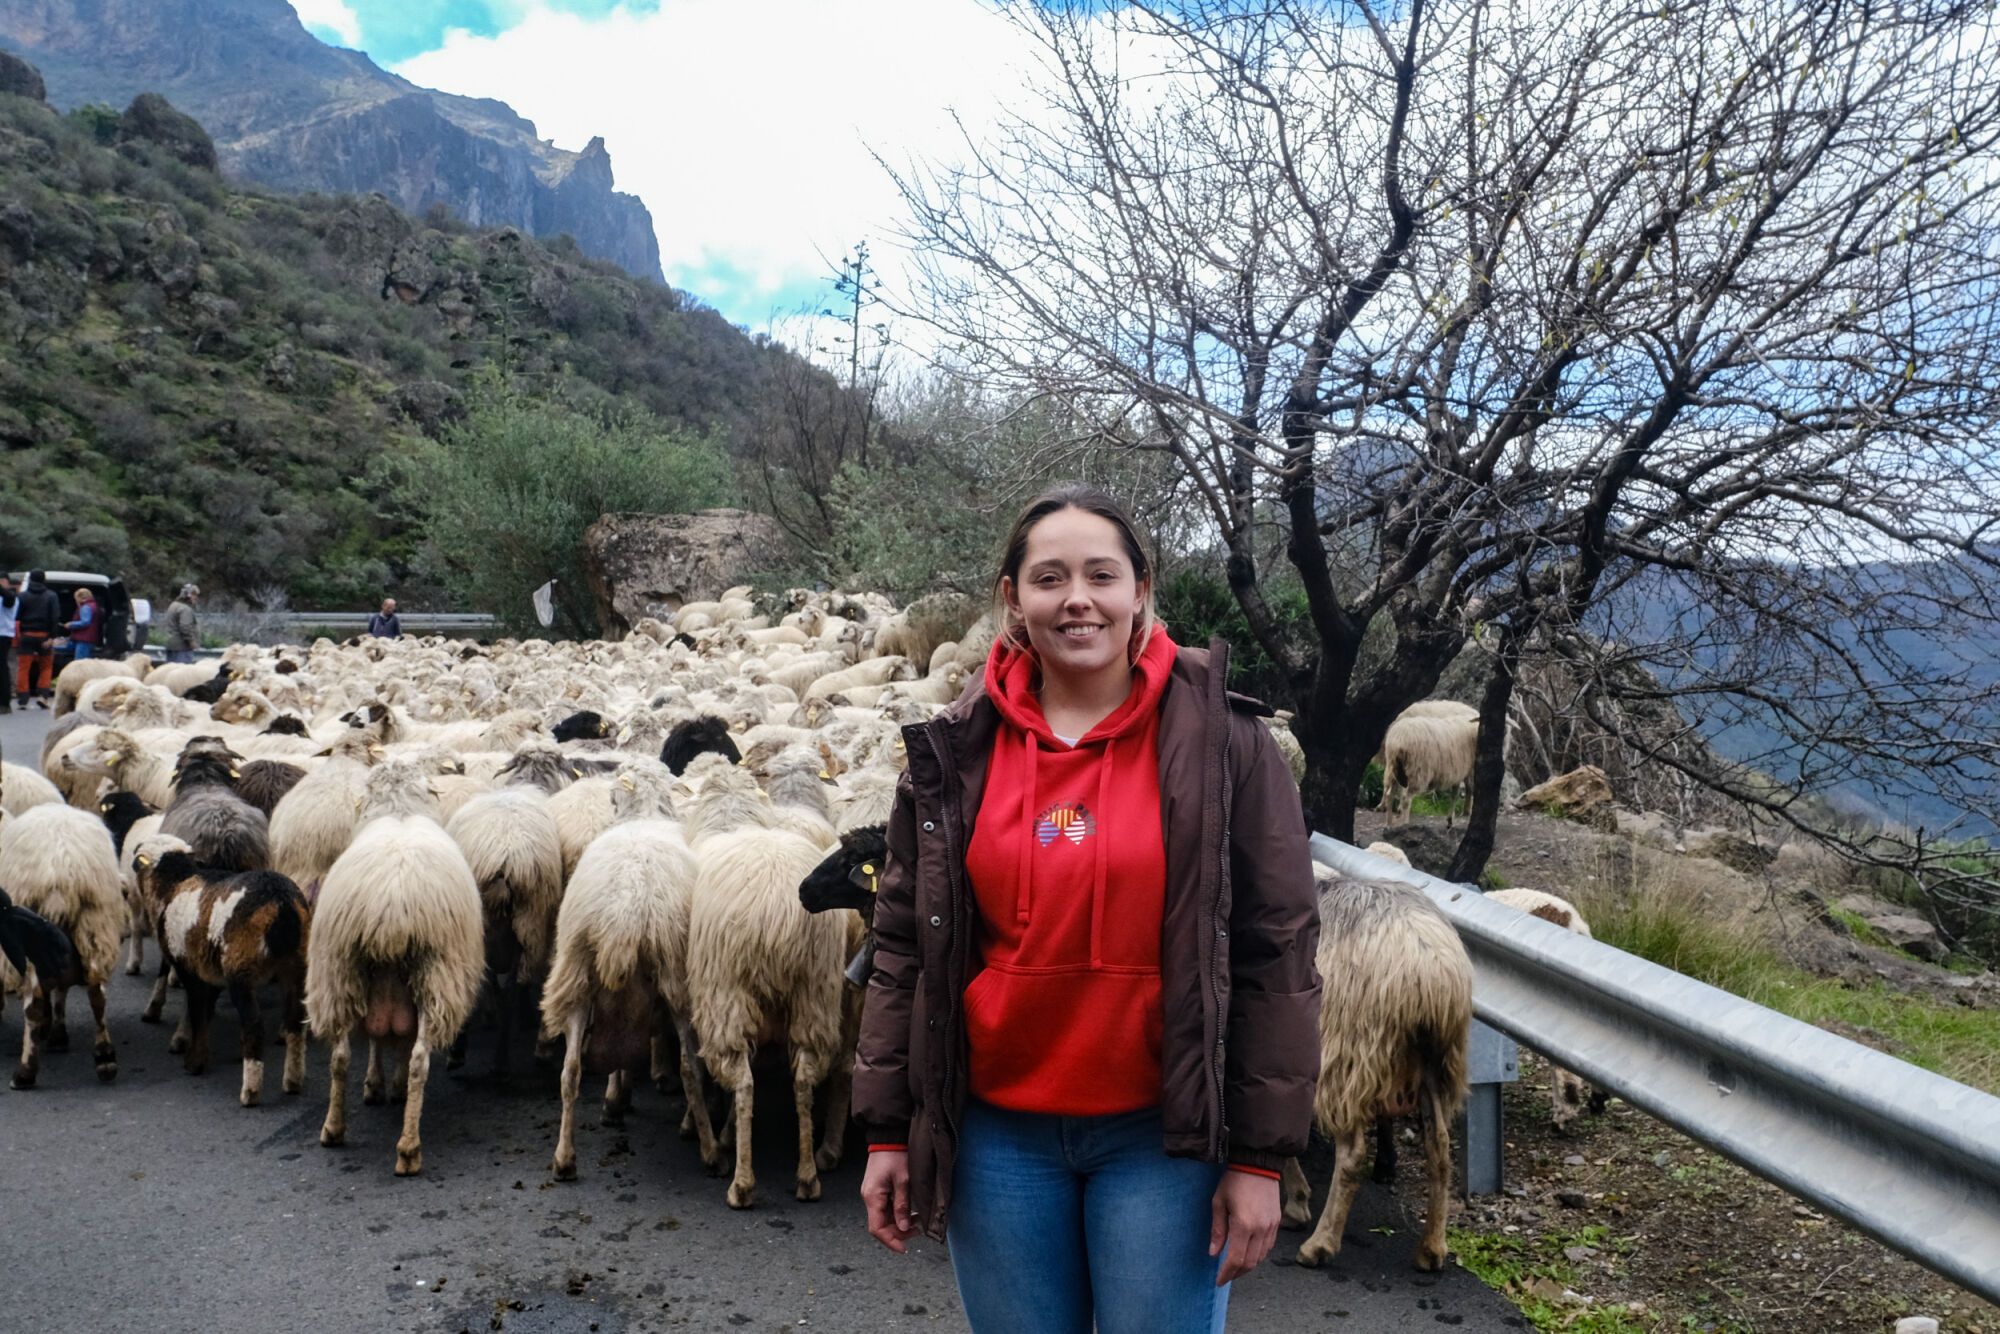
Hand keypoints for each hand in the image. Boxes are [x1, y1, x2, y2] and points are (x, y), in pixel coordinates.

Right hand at [861, 1149, 915, 1253]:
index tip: (904, 1249)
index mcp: (873, 1197)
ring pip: (884, 1218)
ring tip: (918, 1221)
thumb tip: (904, 1227)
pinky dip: (898, 1214)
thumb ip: (903, 1205)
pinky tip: (911, 1212)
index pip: (877, 1228)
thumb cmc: (896, 1155)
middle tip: (918, 1231)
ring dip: (900, 1223)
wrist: (889, 1137)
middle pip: (881, 1225)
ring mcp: (873, 1194)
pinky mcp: (878, 1190)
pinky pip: (886, 1209)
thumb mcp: (904, 1180)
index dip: (890, 1241)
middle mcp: (869, 1197)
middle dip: (899, 1232)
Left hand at [1209, 1170, 1280, 1285]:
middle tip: (1226, 1276)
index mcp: (1244, 1225)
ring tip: (1235, 1266)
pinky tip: (1248, 1253)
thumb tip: (1214, 1253)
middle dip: (1237, 1273)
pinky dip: (1258, 1255)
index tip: (1219, 1281)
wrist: (1258, 1164)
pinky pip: (1268, 1246)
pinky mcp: (1277, 1222)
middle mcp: (1261, 1230)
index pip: (1236, 1260)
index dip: (1227, 1273)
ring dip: (1248, 1266)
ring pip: (1261, 1257)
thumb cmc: (1234, 1181)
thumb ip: (1218, 1230)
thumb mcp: (1219, 1203)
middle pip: (1250, 1263)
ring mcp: (1271, 1227)